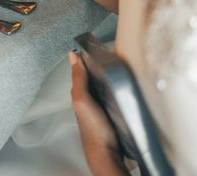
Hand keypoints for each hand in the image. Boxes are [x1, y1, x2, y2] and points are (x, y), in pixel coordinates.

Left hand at [69, 52, 127, 175]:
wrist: (106, 154)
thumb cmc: (94, 128)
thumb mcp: (82, 100)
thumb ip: (78, 79)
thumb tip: (73, 56)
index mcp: (79, 92)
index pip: (81, 67)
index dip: (86, 55)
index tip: (94, 41)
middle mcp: (88, 97)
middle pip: (92, 74)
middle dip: (97, 61)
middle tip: (107, 48)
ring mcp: (100, 105)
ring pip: (102, 83)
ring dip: (107, 73)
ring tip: (117, 60)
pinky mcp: (111, 112)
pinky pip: (111, 93)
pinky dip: (115, 85)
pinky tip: (123, 82)